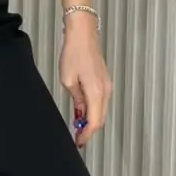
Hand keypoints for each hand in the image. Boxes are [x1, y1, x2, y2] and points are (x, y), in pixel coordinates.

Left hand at [59, 12, 112, 147]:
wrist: (83, 34)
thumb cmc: (74, 53)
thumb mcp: (68, 81)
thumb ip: (77, 100)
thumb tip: (80, 113)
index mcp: (96, 92)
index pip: (94, 122)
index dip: (86, 135)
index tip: (78, 142)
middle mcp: (106, 91)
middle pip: (100, 119)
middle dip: (89, 131)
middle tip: (77, 138)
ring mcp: (107, 86)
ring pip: (101, 111)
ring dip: (91, 121)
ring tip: (77, 127)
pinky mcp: (104, 81)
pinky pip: (101, 102)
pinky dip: (93, 110)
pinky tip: (82, 113)